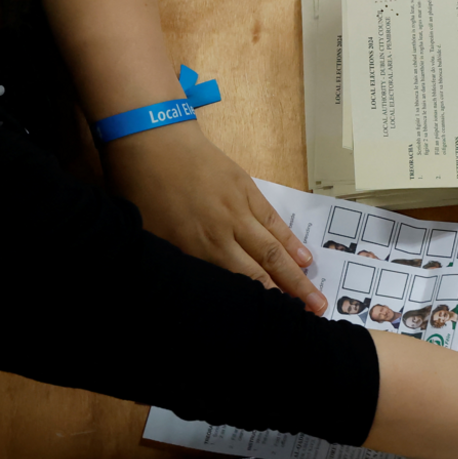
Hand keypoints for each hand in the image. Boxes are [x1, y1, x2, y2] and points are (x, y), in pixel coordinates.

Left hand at [102, 121, 325, 312]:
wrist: (152, 137)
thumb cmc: (139, 187)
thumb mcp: (146, 233)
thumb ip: (174, 260)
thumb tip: (190, 284)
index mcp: (197, 246)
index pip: (238, 281)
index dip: (261, 302)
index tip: (278, 321)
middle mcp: (224, 232)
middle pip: (265, 268)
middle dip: (292, 294)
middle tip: (315, 313)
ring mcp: (239, 209)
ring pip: (274, 247)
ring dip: (298, 273)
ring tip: (317, 296)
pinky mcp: (247, 189)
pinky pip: (274, 220)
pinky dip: (291, 240)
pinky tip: (304, 257)